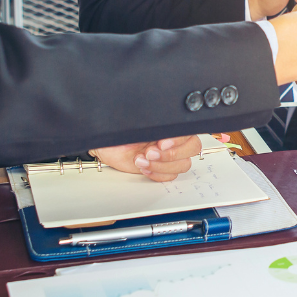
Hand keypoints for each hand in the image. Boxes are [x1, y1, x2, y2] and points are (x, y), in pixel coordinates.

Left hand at [89, 133, 227, 182]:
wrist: (104, 144)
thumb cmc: (116, 130)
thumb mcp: (133, 120)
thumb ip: (152, 120)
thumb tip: (162, 119)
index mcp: (170, 124)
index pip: (190, 133)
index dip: (179, 140)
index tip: (161, 142)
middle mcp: (173, 139)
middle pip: (192, 149)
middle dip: (171, 154)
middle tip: (150, 152)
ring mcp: (168, 155)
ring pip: (182, 165)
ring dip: (161, 165)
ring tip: (140, 160)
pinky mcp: (160, 168)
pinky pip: (170, 176)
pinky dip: (157, 174)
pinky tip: (143, 167)